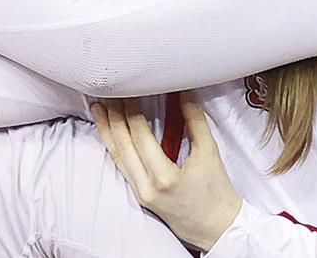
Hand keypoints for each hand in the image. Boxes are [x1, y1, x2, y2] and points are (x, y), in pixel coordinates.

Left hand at [93, 99, 240, 250]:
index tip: (133, 89)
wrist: (217, 227)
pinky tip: (109, 132)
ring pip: (117, 156)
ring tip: (99, 107)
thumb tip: (185, 93)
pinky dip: (114, 146)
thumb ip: (195, 120)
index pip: (140, 136)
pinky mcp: (140, 195)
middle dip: (115, 115)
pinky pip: (121, 166)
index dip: (134, 110)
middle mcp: (146, 187)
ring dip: (107, 130)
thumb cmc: (217, 193)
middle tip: (112, 91)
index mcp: (164, 177)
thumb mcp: (209, 153)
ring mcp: (140, 193)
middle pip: (123, 145)